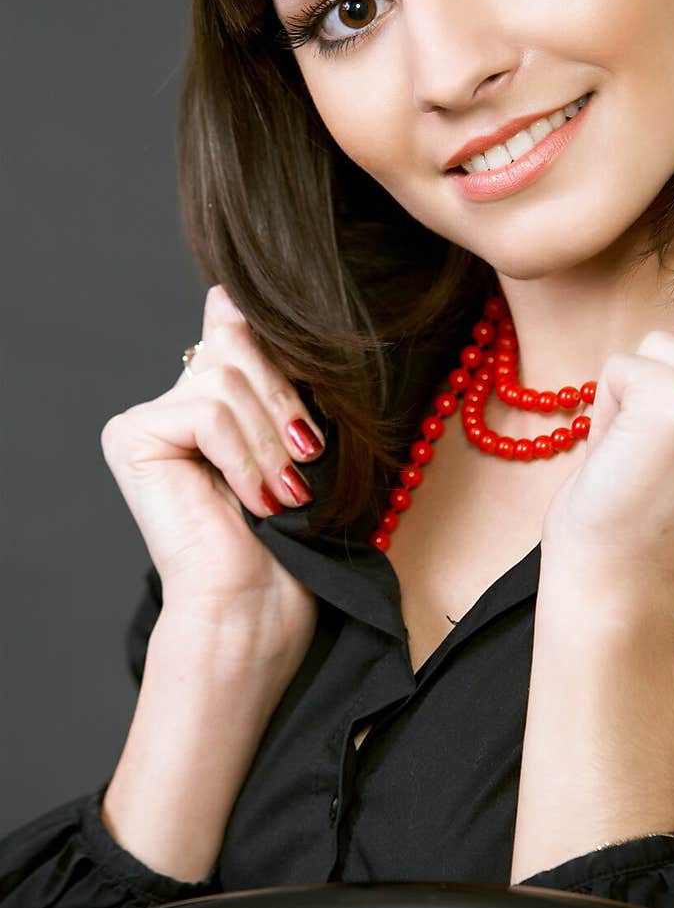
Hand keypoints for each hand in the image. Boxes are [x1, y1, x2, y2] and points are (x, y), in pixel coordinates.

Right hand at [100, 285, 324, 650]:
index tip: (303, 398)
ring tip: (284, 492)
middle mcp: (173, 398)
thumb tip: (239, 298)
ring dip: (272, 441)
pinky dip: (245, 458)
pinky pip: (208, 412)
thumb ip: (275, 370)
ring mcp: (147, 417)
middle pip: (238, 340)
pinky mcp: (132, 436)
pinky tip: (256, 501)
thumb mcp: (301, 435)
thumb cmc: (289, 537)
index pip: (235, 320)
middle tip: (306, 458)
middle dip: (286, 401)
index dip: (274, 340)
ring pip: (227, 379)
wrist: (253, 609)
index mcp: (211, 394)